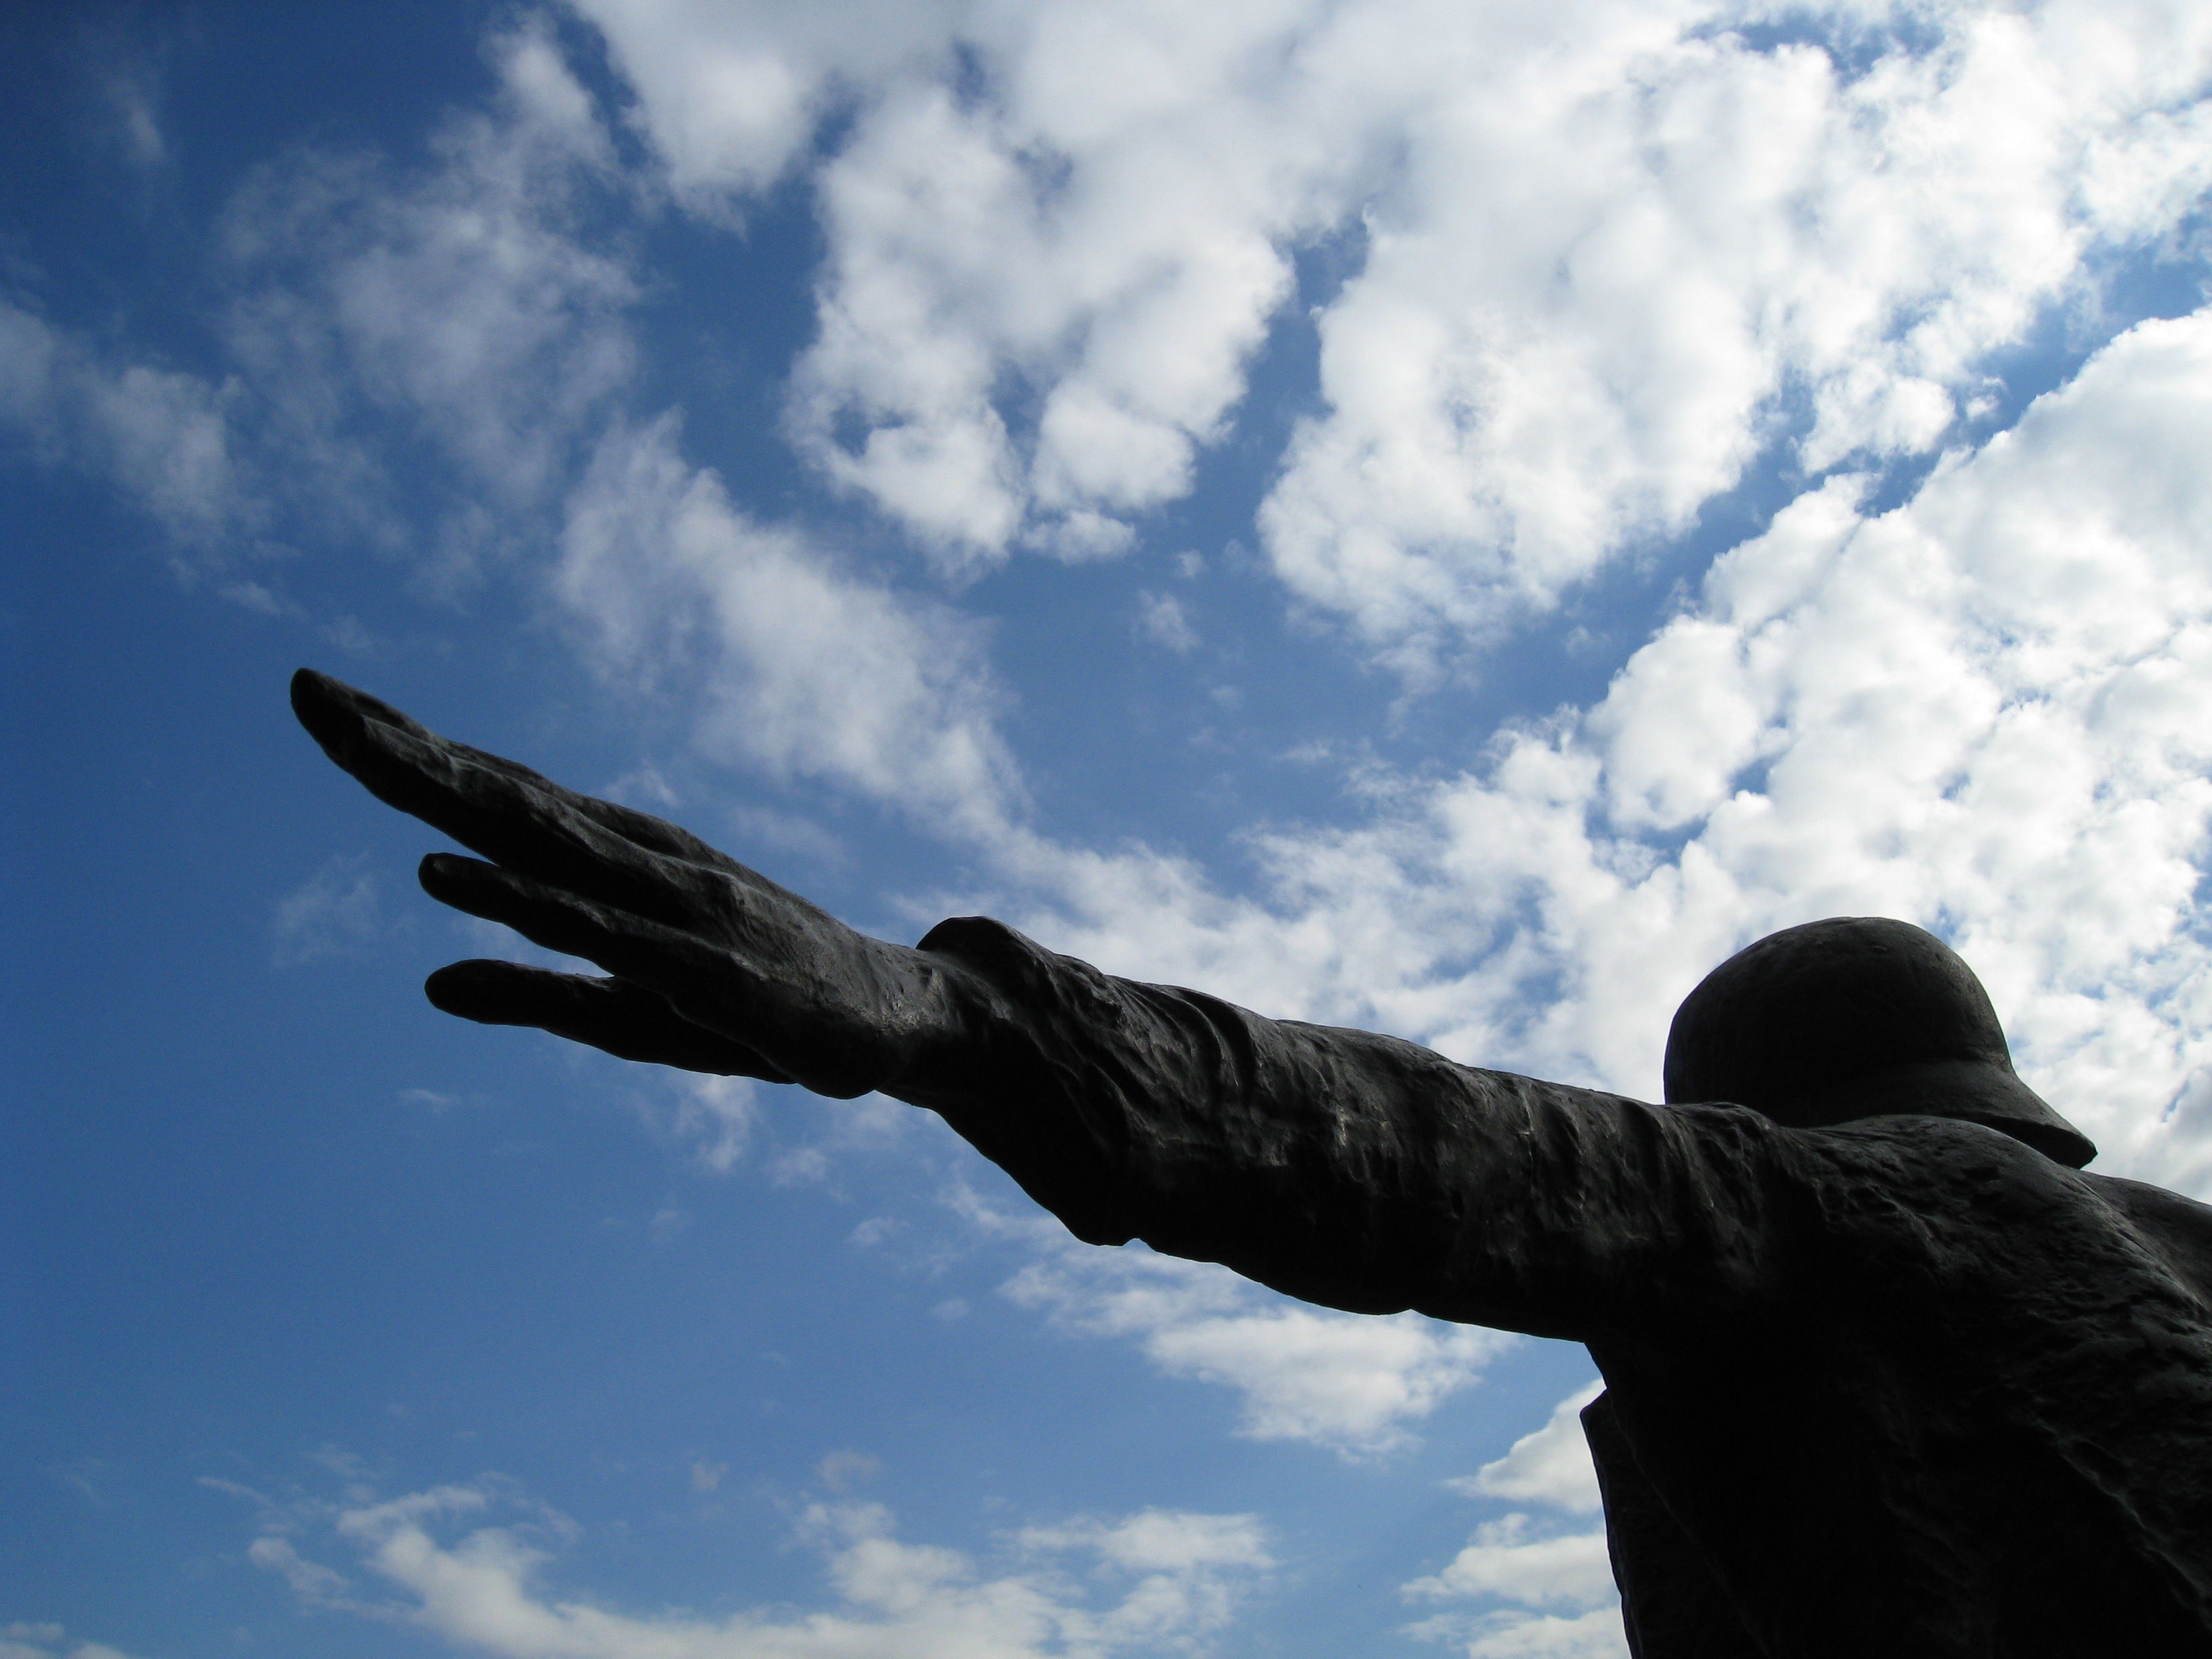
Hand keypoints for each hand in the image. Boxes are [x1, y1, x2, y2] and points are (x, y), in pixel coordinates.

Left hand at [290, 669, 968, 1098]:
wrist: (907, 1024)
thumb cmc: (767, 1012)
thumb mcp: (629, 1017)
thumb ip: (534, 994)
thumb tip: (429, 984)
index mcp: (620, 866)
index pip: (499, 799)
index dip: (411, 753)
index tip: (323, 703)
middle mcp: (639, 862)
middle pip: (501, 797)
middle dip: (402, 747)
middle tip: (306, 690)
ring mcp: (668, 902)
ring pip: (537, 840)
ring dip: (446, 794)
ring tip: (356, 748)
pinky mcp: (695, 962)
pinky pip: (588, 928)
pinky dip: (512, 897)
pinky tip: (440, 874)